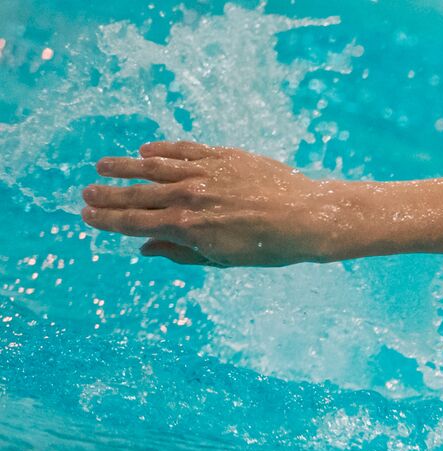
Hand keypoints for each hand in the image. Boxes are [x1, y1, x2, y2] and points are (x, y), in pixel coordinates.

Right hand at [82, 141, 343, 266]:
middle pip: (137, 195)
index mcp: (187, 228)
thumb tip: (144, 248)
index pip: (135, 223)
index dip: (108, 220)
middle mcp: (189, 198)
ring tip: (103, 165)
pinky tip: (146, 152)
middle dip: (108, 194)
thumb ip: (181, 252)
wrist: (307, 217)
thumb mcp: (222, 259)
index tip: (87, 216)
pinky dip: (162, 150)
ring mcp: (204, 174)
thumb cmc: (269, 247)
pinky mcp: (222, 156)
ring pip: (154, 167)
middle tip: (86, 193)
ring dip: (125, 166)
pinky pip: (184, 150)